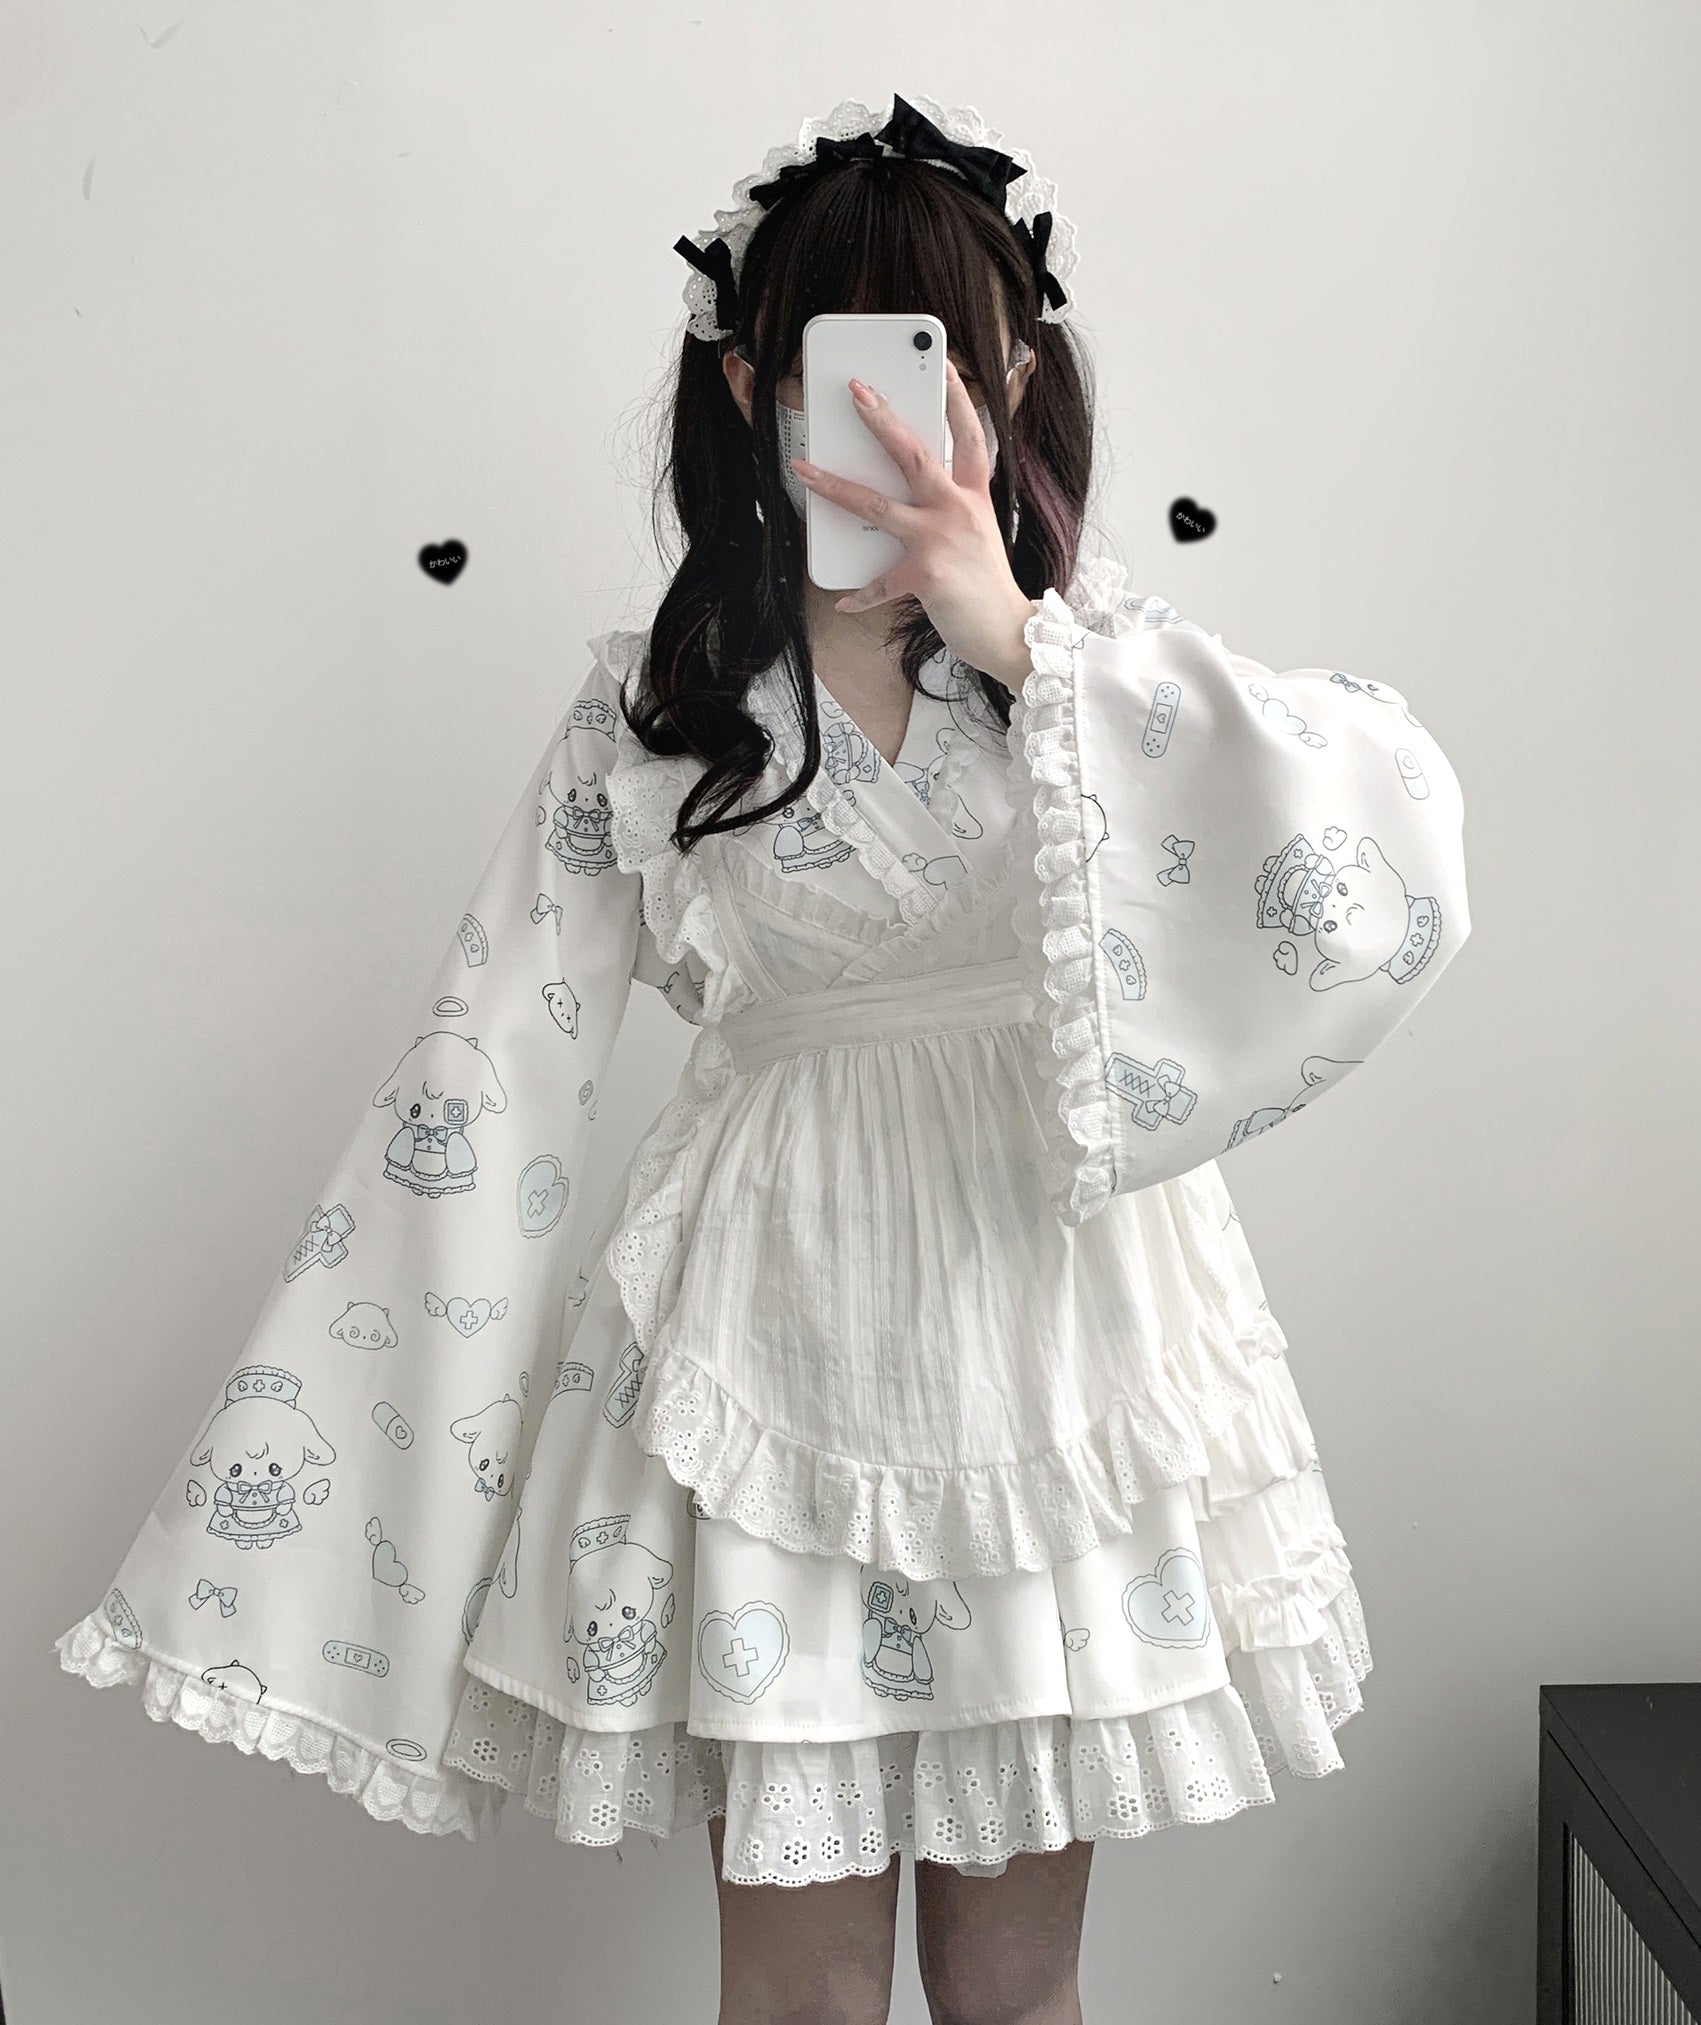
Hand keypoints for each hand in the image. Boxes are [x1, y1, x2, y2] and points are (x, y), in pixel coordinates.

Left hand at [789, 360, 1039, 692]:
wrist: (1008, 632)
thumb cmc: (987, 585)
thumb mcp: (978, 534)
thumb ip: (950, 510)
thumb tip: (905, 497)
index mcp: (974, 497)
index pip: (969, 438)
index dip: (957, 400)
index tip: (943, 365)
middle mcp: (959, 510)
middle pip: (915, 455)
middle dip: (882, 419)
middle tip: (856, 390)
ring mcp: (941, 540)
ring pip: (878, 505)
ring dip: (835, 486)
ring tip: (804, 470)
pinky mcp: (926, 575)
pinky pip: (879, 582)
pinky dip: (860, 594)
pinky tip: (843, 600)